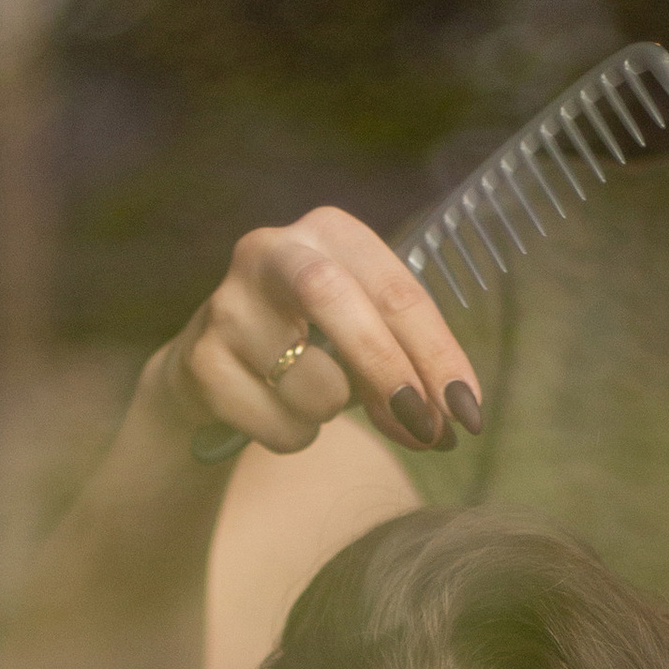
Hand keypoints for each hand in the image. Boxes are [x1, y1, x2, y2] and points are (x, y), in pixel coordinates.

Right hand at [149, 203, 484, 463]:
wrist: (212, 367)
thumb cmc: (309, 343)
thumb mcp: (363, 334)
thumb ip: (406, 368)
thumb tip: (444, 427)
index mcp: (328, 232)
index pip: (396, 289)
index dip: (439, 354)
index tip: (468, 412)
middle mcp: (270, 251)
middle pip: (335, 300)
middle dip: (389, 370)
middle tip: (428, 429)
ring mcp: (226, 304)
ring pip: (311, 382)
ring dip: (333, 413)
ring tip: (316, 402)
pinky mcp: (200, 361)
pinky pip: (276, 424)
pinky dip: (294, 436)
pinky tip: (276, 412)